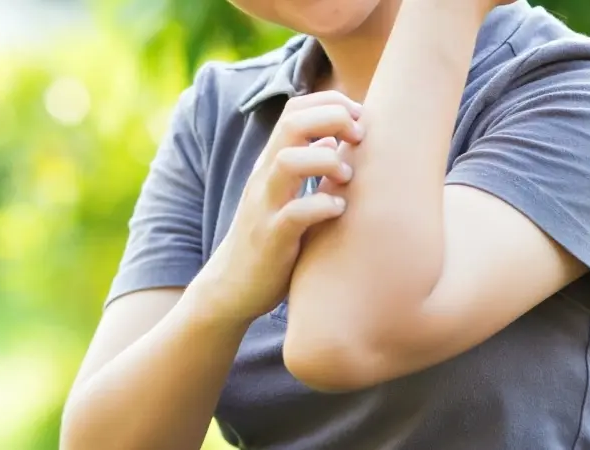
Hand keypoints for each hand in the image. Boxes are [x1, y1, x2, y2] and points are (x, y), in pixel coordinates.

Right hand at [192, 91, 364, 322]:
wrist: (231, 287)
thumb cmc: (270, 239)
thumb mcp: (287, 195)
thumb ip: (309, 166)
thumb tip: (335, 138)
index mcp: (271, 163)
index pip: (294, 110)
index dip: (329, 102)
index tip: (358, 116)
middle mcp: (265, 177)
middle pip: (291, 124)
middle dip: (331, 117)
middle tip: (359, 135)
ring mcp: (266, 206)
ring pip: (288, 161)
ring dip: (326, 160)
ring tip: (346, 174)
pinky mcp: (271, 238)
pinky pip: (294, 214)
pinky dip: (322, 206)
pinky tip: (338, 209)